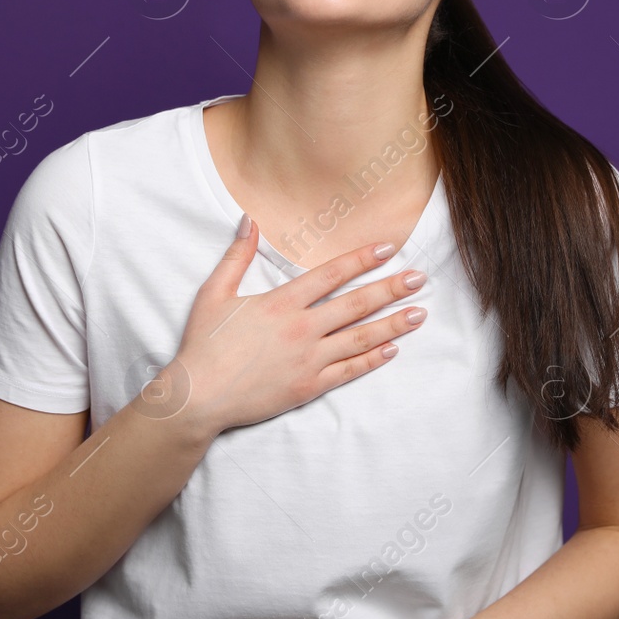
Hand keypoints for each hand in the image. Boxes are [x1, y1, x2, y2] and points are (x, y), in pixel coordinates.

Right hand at [163, 217, 429, 437]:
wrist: (198, 397)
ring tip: (419, 314)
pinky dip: (372, 359)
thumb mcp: (213, 294)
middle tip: (420, 278)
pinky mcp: (308, 387)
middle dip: (391, 289)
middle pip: (356, 304)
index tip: (387, 249)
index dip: (361, 260)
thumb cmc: (203, 346)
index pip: (331, 275)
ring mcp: (308, 360)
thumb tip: (248, 220)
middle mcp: (301, 329)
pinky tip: (392, 349)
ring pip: (360, 338)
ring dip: (392, 325)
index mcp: (281, 303)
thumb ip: (237, 256)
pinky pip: (348, 371)